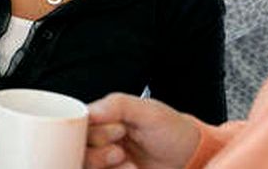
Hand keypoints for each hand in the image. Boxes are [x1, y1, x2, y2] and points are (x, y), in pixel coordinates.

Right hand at [85, 93, 200, 168]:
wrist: (192, 157)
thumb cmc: (171, 130)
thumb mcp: (148, 111)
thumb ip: (118, 105)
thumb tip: (89, 111)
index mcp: (102, 119)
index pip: (76, 124)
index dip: (92, 130)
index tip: (118, 130)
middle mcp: (98, 139)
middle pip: (75, 148)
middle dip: (98, 151)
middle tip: (120, 149)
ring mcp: (103, 160)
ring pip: (84, 164)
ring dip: (102, 164)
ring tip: (126, 162)